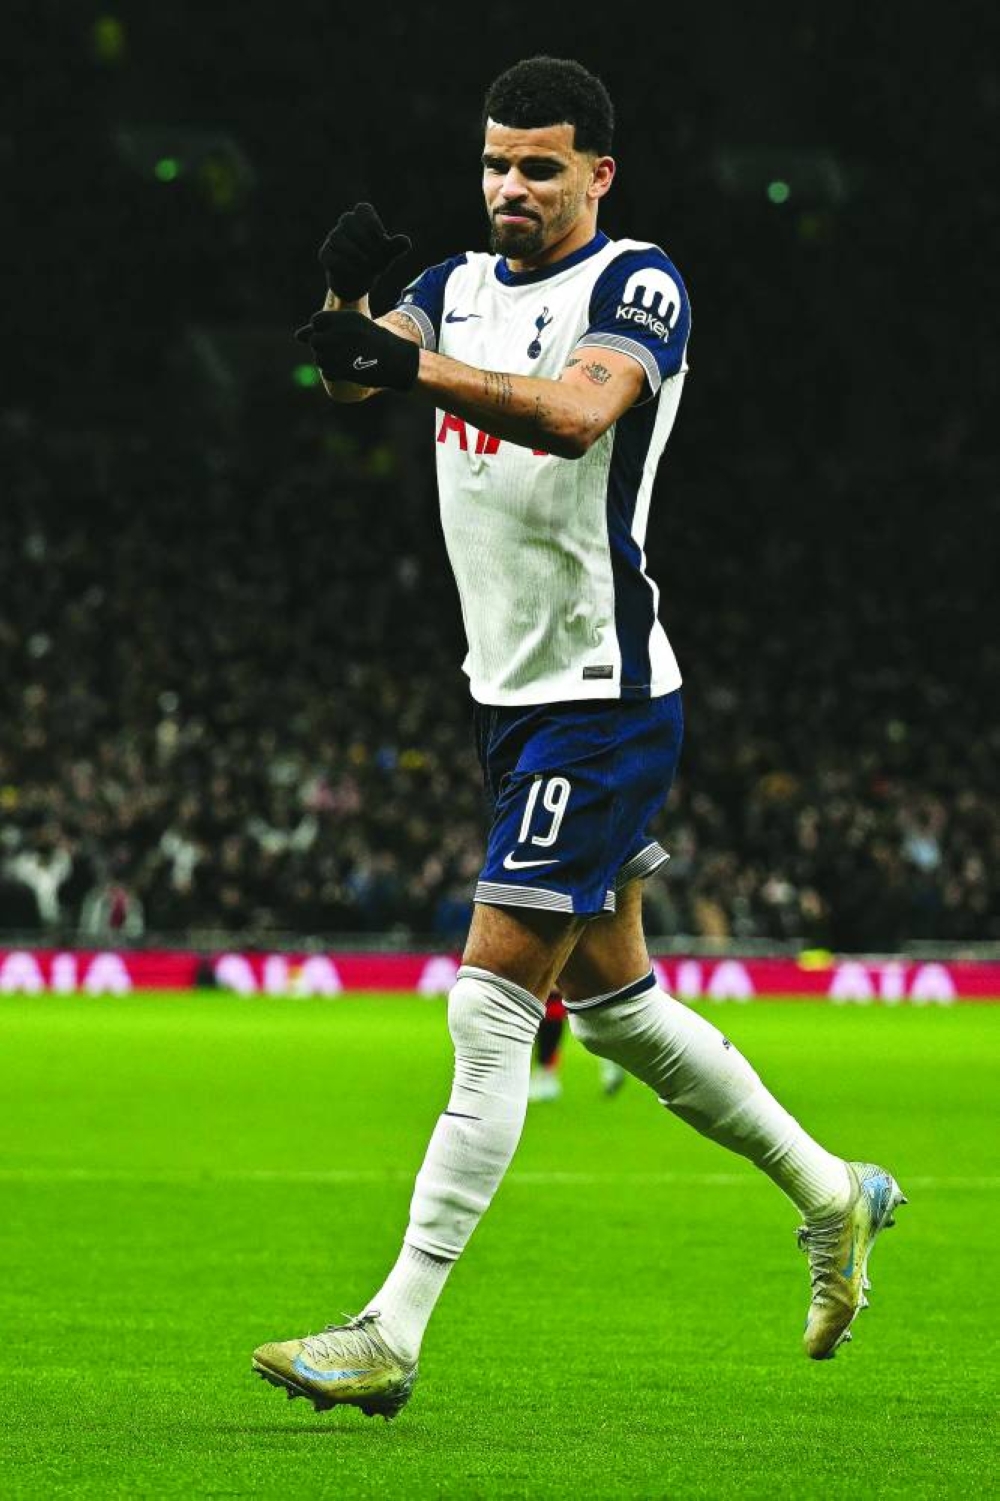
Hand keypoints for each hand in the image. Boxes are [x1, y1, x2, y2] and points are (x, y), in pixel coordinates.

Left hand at [294, 311, 419, 390]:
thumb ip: (323, 329)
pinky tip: (346, 369)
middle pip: (315, 341)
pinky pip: (327, 372)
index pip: (316, 321)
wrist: (396, 359)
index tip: (333, 336)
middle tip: (339, 351)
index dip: (321, 330)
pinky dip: (333, 373)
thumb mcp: (351, 327)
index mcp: (345, 317)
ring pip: (319, 358)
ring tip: (344, 360)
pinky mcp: (346, 369)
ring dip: (327, 362)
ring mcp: (344, 351)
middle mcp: (343, 332)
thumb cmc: (372, 340)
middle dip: (323, 347)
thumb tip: (297, 336)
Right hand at [318, 203, 411, 301]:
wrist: (357, 282)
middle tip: (377, 257)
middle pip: (347, 219)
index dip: (372, 222)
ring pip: (337, 237)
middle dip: (364, 239)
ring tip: (368, 267)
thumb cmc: (374, 261)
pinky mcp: (325, 255)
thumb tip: (405, 241)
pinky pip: (331, 256)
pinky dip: (345, 265)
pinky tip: (357, 273)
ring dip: (355, 253)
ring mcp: (333, 239)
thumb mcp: (388, 255)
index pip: (362, 209)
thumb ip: (396, 247)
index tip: (383, 239)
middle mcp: (345, 225)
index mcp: (361, 219)